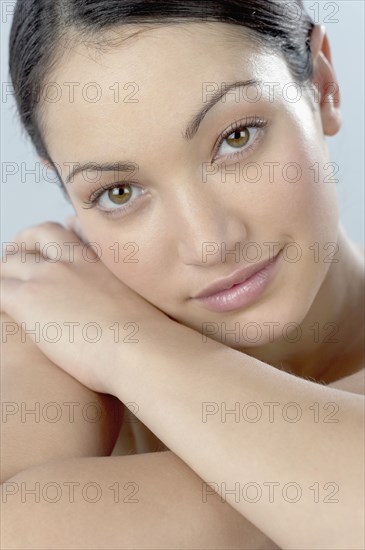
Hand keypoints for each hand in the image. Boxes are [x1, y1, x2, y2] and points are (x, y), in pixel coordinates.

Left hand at [1, 220, 168, 393]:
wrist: (137, 346)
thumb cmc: (147, 336)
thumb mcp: (143, 304)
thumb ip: (129, 299)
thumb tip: (135, 315)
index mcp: (99, 260)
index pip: (71, 232)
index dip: (57, 237)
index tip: (53, 246)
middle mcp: (71, 261)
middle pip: (38, 235)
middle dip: (24, 244)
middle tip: (17, 256)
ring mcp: (46, 276)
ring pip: (10, 262)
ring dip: (4, 271)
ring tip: (3, 285)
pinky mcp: (26, 299)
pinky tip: (0, 307)